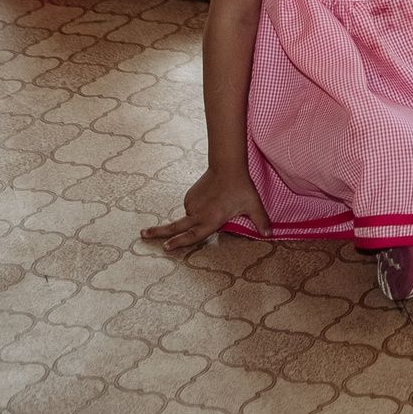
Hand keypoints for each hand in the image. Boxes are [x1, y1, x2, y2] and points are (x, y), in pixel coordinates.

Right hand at [141, 167, 270, 253]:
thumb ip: (261, 221)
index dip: (180, 243)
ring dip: (197, 216)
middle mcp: (198, 214)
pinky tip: (211, 199)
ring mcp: (192, 204)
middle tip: (142, 234)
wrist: (228, 165)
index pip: (193, 236)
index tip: (166, 247)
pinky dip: (198, 207)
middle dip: (159, 232)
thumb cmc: (241, 188)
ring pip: (190, 217)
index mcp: (211, 220)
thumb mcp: (253, 205)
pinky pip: (192, 207)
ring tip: (216, 203)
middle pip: (175, 227)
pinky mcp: (190, 196)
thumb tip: (270, 235)